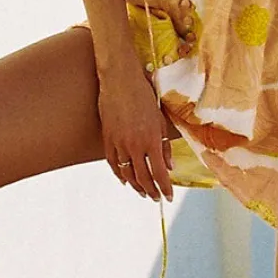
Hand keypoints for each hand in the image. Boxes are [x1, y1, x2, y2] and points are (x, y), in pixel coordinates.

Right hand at [98, 65, 174, 202]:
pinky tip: (124, 180)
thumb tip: (169, 166)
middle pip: (143, 177)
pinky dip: (119, 174)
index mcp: (151, 140)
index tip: (168, 196)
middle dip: (151, 191)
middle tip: (156, 198)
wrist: (120, 80)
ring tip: (143, 192)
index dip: (165, 188)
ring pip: (127, 173)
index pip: (159, 173)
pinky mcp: (107, 138)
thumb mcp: (160, 119)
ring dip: (136, 186)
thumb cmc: (143, 95)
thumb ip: (165, 145)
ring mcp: (119, 143)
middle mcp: (134, 145)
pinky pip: (113, 163)